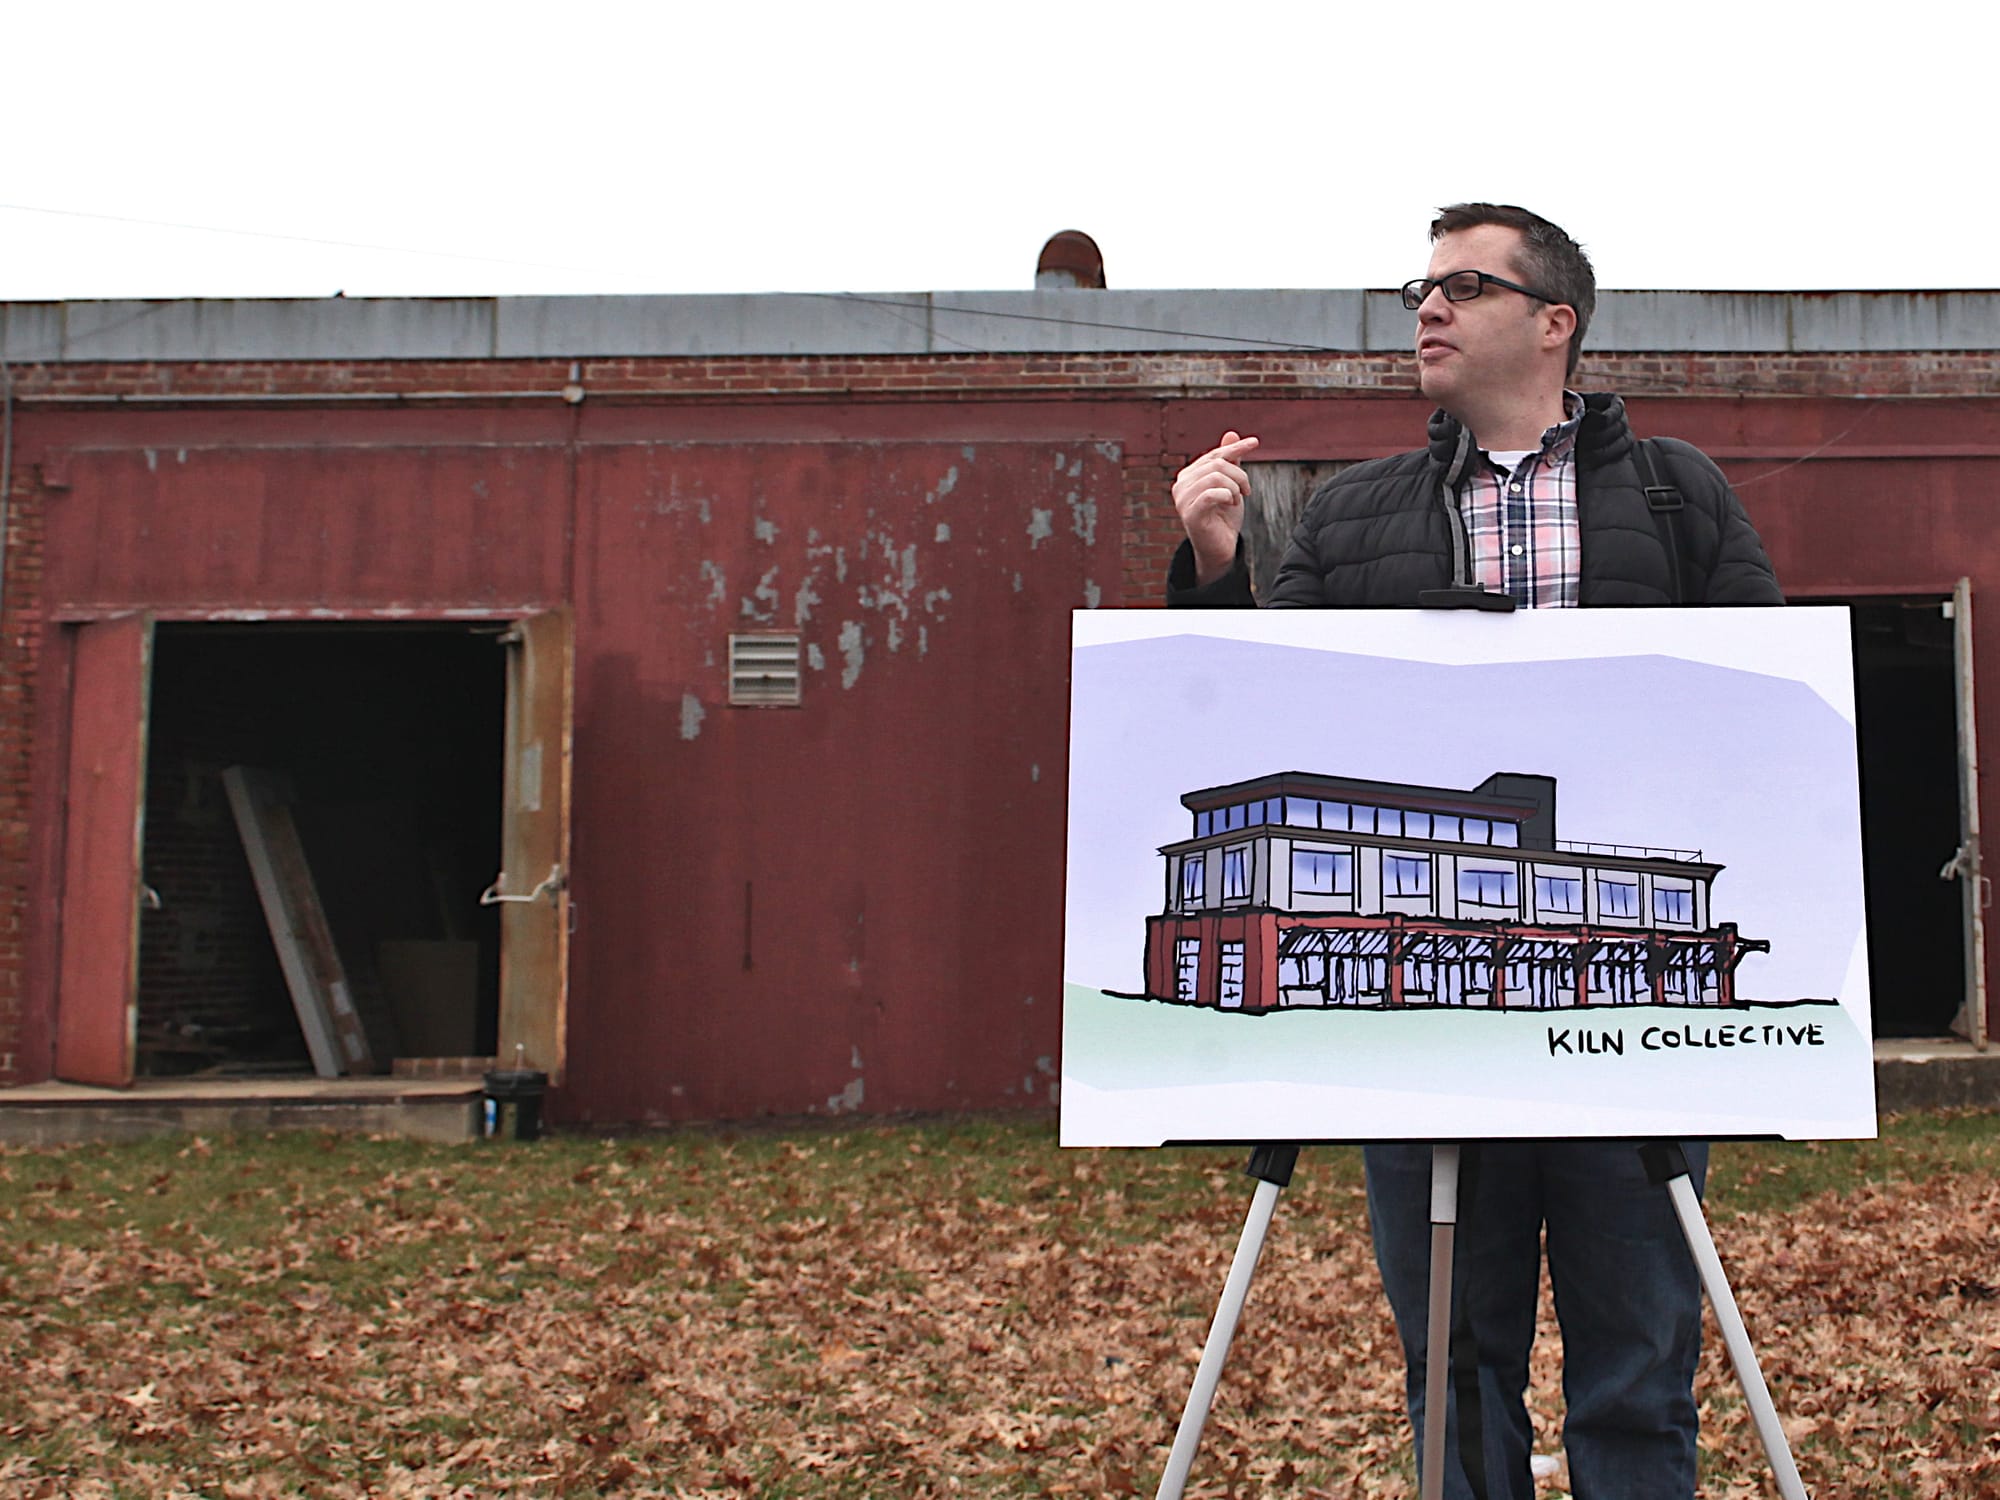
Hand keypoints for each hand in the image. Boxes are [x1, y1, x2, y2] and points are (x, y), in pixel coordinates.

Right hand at [1172, 432, 1259, 585]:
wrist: (1221, 547)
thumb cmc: (1224, 516)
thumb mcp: (1231, 484)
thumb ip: (1229, 461)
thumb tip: (1231, 433)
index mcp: (1188, 476)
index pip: (1213, 455)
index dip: (1235, 448)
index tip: (1255, 443)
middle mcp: (1181, 485)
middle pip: (1216, 463)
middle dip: (1239, 475)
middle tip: (1247, 491)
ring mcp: (1183, 499)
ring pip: (1215, 476)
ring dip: (1235, 487)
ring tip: (1237, 499)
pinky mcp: (1190, 513)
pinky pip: (1212, 493)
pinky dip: (1228, 496)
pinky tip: (1231, 503)